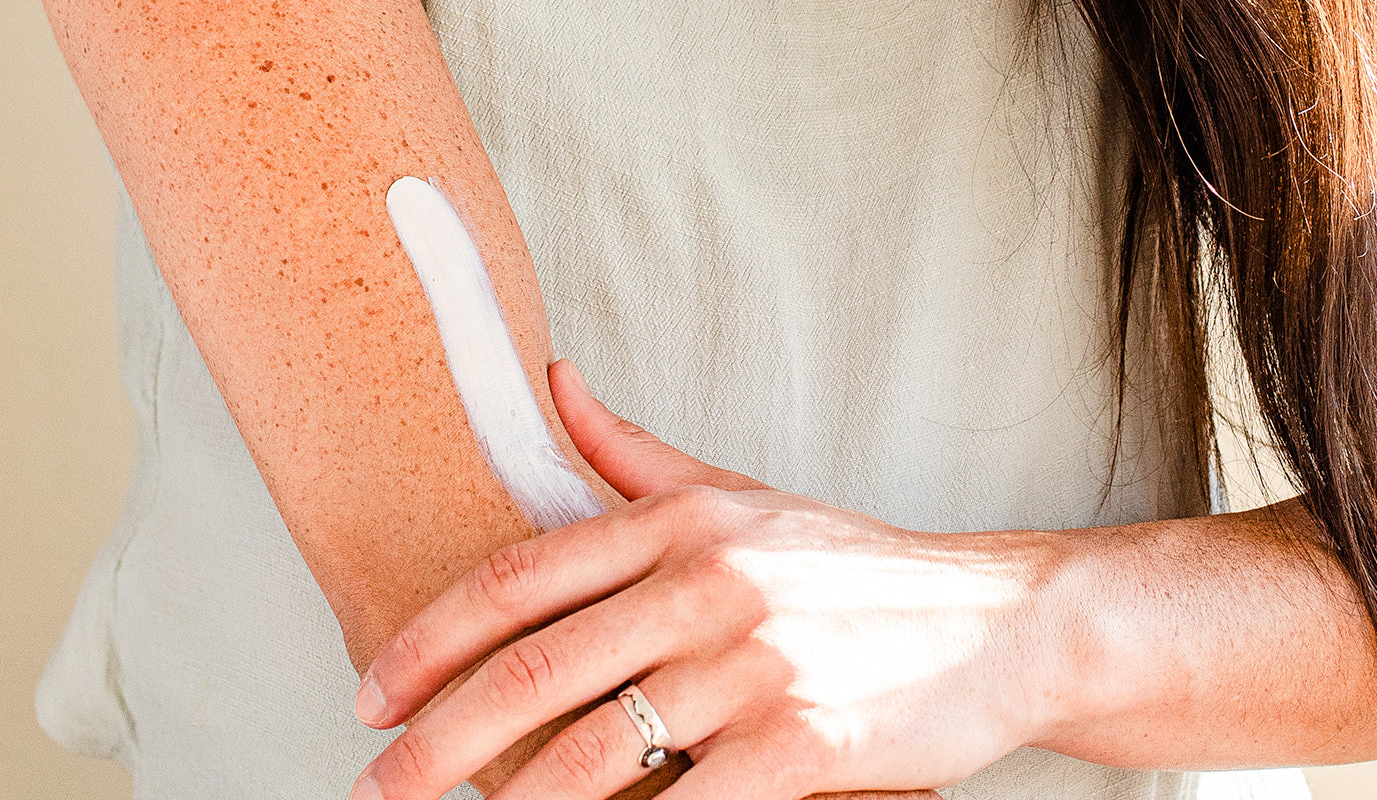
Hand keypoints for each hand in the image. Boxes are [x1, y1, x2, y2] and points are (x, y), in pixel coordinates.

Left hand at [348, 360, 1066, 799]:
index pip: (520, 578)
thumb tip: (551, 383)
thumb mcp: (746, 495)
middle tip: (379, 786)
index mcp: (683, 522)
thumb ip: (634, 454)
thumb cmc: (864, 571)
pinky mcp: (805, 746)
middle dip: (438, 740)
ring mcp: (758, 666)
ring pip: (596, 752)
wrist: (1004, 624)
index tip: (372, 692)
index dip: (429, 640)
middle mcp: (712, 583)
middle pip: (536, 668)